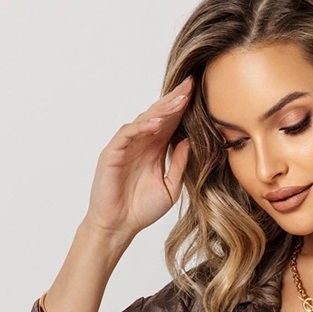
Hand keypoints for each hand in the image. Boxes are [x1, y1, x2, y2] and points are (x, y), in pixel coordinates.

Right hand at [83, 76, 193, 243]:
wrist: (120, 226)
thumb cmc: (141, 210)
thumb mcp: (170, 187)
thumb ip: (180, 164)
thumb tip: (191, 141)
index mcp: (155, 150)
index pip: (171, 123)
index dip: (183, 108)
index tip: (199, 94)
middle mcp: (141, 144)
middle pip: (159, 115)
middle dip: (175, 100)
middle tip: (191, 85)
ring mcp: (126, 146)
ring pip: (144, 120)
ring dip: (162, 110)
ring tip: (179, 101)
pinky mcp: (112, 153)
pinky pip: (127, 134)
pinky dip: (142, 126)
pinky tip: (157, 122)